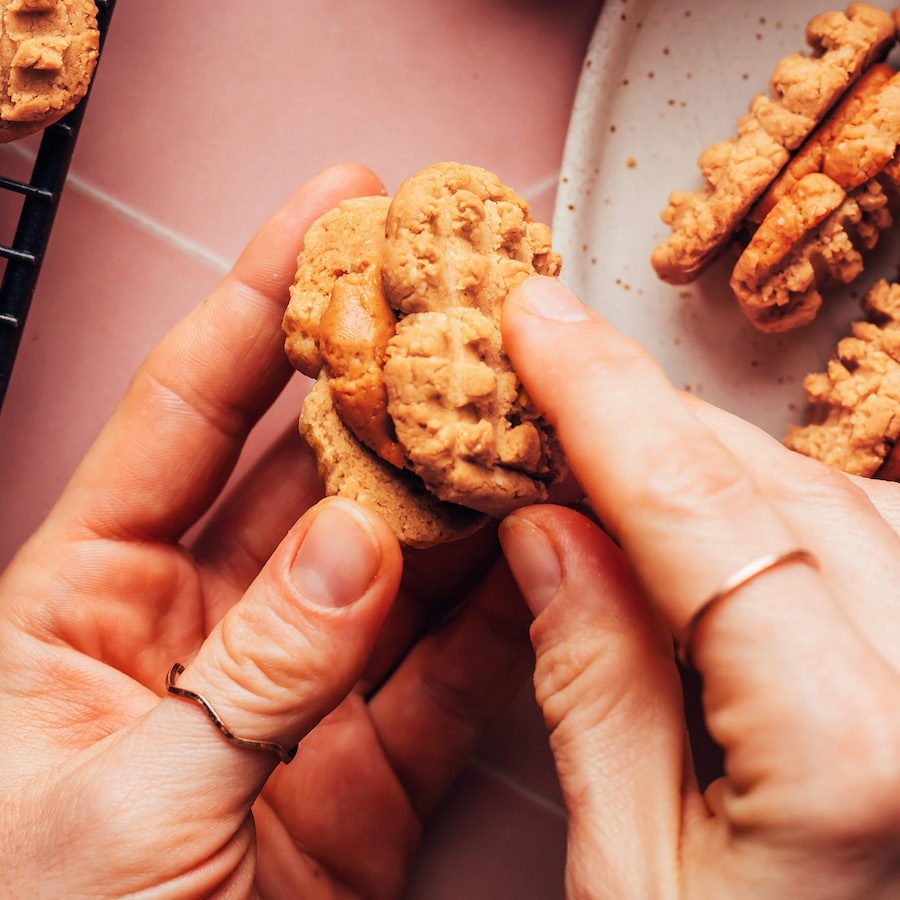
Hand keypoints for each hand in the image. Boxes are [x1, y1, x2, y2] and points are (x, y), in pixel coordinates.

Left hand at [0, 164, 533, 899]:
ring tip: (527, 413)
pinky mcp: (365, 769)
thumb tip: (354, 544)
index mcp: (88, 601)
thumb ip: (249, 672)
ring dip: (458, 494)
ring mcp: (294, 689)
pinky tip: (545, 552)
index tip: (333, 209)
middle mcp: (202, 623)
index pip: (186, 411)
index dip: (258, 300)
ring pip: (395, 565)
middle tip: (461, 304)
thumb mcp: (121, 800)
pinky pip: (444, 672)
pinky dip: (497, 616)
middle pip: (308, 470)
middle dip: (385, 383)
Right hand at [498, 275, 899, 899]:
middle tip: (552, 378)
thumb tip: (544, 526)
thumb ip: (592, 679)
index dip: (602, 402)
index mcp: (850, 762)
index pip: (700, 516)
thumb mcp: (626, 872)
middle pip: (775, 489)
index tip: (536, 318)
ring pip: (840, 499)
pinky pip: (884, 543)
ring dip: (717, 462)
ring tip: (618, 456)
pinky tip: (722, 524)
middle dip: (648, 423)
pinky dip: (787, 510)